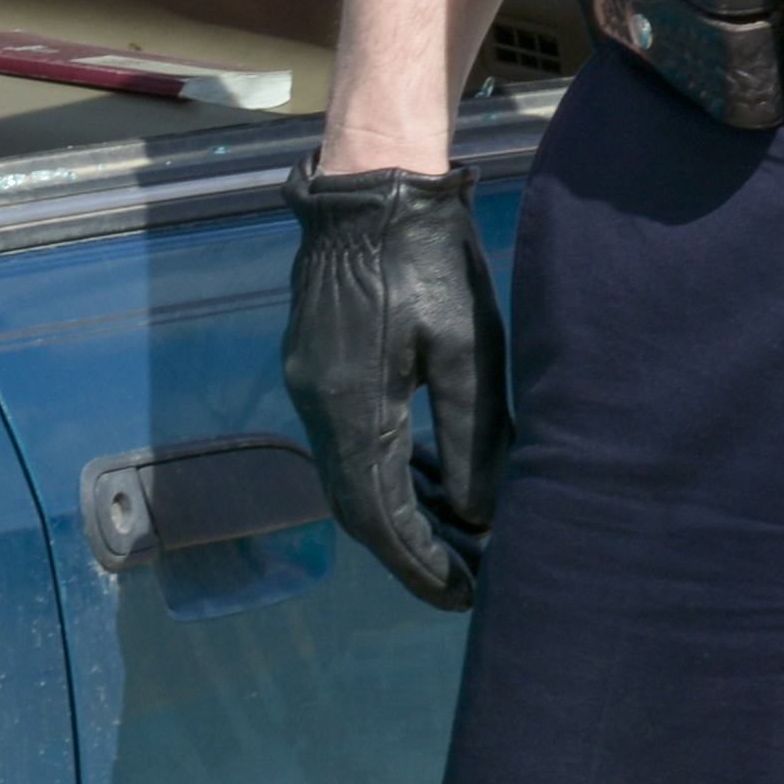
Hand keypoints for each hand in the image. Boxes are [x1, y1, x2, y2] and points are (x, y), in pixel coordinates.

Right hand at [283, 159, 508, 611]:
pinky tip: (426, 479)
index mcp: (351, 406)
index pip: (378, 515)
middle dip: (410, 551)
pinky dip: (384, 475)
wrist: (373, 186)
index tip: (463, 596)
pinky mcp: (315, 364)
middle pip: (355, 506)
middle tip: (465, 582)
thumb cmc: (429, 260)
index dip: (420, 564)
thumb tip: (475, 518)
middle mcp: (316, 404)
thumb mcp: (466, 350)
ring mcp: (308, 383)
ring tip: (456, 540)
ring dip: (397, 514)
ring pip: (348, 476)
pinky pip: (345, 442)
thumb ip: (470, 439)